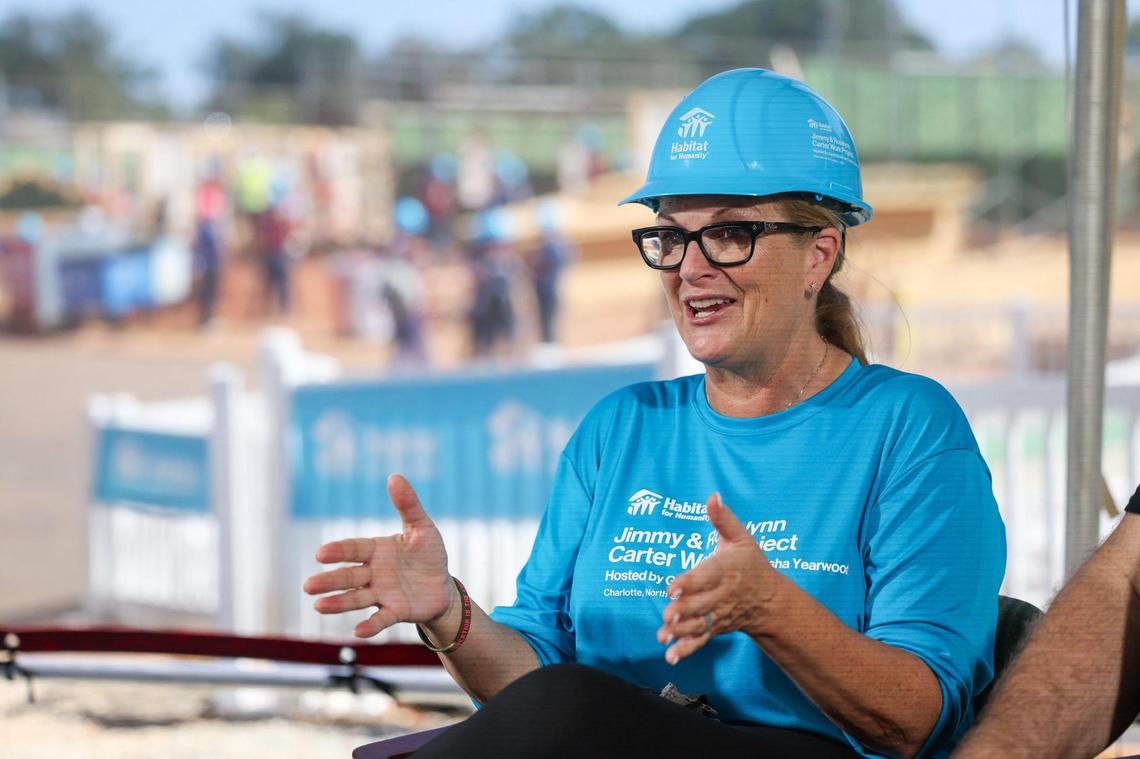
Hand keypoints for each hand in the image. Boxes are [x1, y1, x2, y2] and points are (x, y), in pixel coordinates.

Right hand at [302, 473, 452, 637]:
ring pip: (357, 598)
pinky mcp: (395, 612)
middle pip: (348, 576)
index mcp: (377, 550)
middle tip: (308, 586)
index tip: (321, 554)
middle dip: (329, 581)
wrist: (442, 587)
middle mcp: (374, 573)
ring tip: (319, 607)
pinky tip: (358, 631)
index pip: (354, 549)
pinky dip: (370, 625)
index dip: (338, 551)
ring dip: (339, 604)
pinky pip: (381, 619)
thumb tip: (395, 476)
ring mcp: (382, 594)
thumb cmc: (429, 555)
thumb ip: (408, 505)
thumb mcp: (422, 528)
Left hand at [656, 493, 785, 663]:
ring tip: (663, 636)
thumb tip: (712, 495)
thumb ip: (723, 518)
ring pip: (699, 625)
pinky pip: (700, 640)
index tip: (672, 587)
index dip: (688, 582)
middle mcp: (722, 595)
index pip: (706, 576)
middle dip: (684, 611)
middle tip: (667, 614)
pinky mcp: (715, 628)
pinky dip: (687, 649)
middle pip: (701, 604)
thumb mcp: (741, 538)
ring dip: (680, 632)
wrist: (770, 599)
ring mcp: (718, 614)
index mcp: (726, 570)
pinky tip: (671, 656)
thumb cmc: (751, 563)